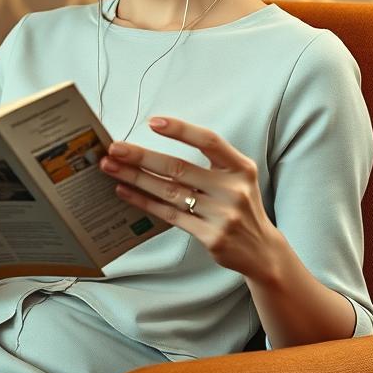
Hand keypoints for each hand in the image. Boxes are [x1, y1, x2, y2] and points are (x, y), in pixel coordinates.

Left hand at [98, 117, 281, 282]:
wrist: (261, 250)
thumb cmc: (240, 206)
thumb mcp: (237, 177)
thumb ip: (210, 162)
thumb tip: (161, 147)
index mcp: (240, 167)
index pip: (208, 141)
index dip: (181, 130)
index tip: (153, 122)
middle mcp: (233, 189)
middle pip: (178, 167)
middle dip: (142, 157)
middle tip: (115, 148)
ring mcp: (222, 214)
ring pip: (169, 192)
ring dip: (136, 178)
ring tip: (111, 167)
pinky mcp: (210, 236)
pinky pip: (169, 215)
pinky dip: (144, 202)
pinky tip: (125, 191)